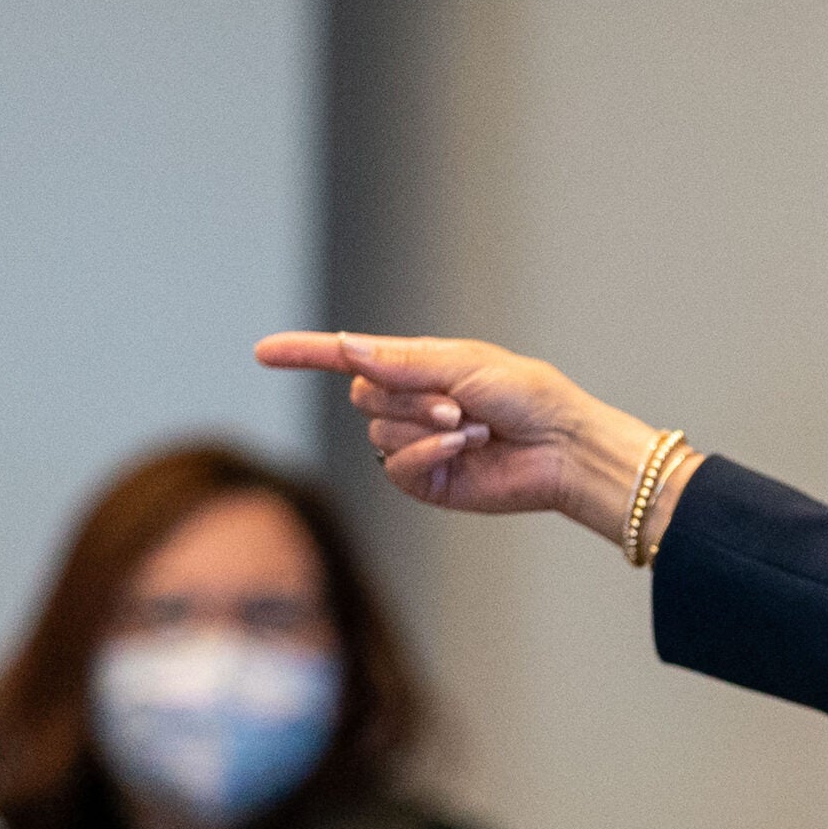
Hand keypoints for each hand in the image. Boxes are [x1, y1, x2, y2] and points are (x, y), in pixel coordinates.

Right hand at [253, 331, 697, 545]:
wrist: (563, 445)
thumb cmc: (528, 395)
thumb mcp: (463, 363)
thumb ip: (401, 360)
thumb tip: (345, 346)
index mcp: (419, 368)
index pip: (349, 359)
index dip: (306, 354)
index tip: (263, 352)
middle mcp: (411, 405)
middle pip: (362, 396)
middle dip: (406, 397)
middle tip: (457, 402)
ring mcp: (416, 445)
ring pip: (379, 433)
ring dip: (425, 427)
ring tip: (472, 427)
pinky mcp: (427, 482)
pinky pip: (398, 467)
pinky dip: (427, 455)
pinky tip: (463, 450)